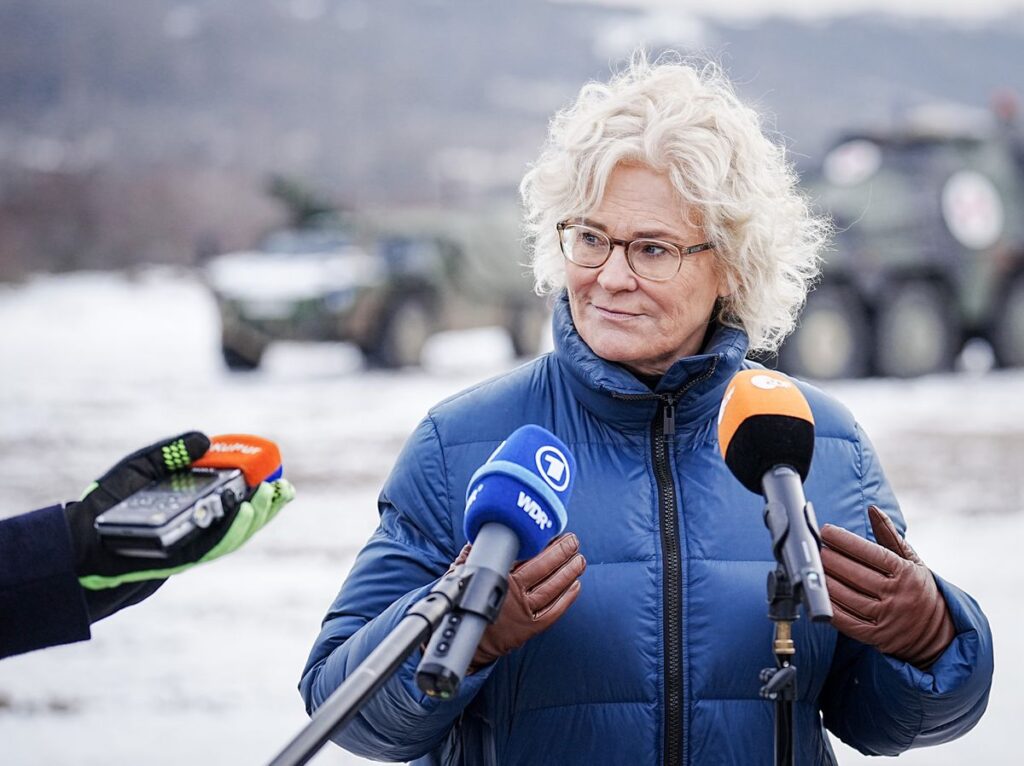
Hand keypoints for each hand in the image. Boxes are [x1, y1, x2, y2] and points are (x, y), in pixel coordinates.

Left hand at [65, 433, 293, 619]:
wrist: (77, 543)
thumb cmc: (107, 505)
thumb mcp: (140, 467)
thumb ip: (171, 452)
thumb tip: (205, 438)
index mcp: (191, 503)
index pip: (231, 492)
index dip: (256, 482)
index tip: (274, 469)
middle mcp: (197, 524)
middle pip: (242, 514)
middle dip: (266, 502)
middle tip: (283, 486)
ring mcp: (192, 542)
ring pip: (235, 532)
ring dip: (256, 516)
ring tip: (268, 496)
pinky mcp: (183, 558)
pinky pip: (215, 544)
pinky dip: (234, 529)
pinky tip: (245, 511)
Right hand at [450, 533, 585, 672]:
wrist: (467, 639)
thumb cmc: (465, 602)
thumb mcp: (461, 574)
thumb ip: (471, 554)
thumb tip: (481, 534)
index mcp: (499, 577)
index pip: (526, 555)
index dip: (541, 543)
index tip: (551, 531)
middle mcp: (514, 593)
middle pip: (544, 569)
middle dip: (562, 552)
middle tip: (573, 541)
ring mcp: (524, 611)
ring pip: (553, 588)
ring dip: (569, 572)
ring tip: (579, 559)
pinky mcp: (531, 628)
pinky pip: (554, 611)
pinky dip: (567, 598)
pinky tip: (575, 584)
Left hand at [821, 505, 954, 667]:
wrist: (939, 633)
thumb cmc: (919, 589)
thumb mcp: (912, 561)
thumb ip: (889, 535)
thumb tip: (873, 508)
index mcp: (906, 573)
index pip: (871, 553)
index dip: (845, 540)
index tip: (826, 531)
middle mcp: (897, 595)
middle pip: (856, 574)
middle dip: (831, 559)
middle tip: (814, 548)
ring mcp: (887, 618)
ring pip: (848, 597)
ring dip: (826, 581)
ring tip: (813, 568)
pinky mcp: (877, 637)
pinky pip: (848, 622)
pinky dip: (831, 608)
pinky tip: (819, 594)